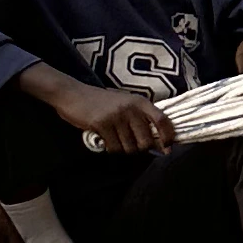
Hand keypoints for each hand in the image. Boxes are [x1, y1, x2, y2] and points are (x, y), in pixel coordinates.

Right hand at [56, 76, 172, 153]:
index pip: (162, 120)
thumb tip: (158, 142)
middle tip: (130, 144)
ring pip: (130, 147)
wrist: (73, 94)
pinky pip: (114, 148)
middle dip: (140, 148)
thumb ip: (140, 118)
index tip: (168, 148)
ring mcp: (116, 116)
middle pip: (146, 141)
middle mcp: (131, 108)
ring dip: (123, 149)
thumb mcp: (125, 103)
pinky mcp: (102, 124)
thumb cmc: (101, 102)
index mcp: (140, 102)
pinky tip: (105, 140)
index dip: (168, 136)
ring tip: (115, 139)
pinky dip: (111, 149)